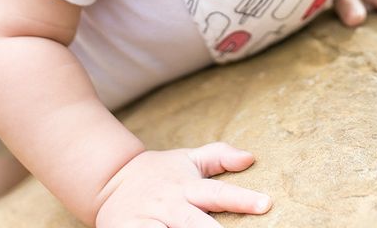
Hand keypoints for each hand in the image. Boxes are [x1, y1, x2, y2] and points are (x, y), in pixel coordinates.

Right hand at [95, 142, 270, 226]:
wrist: (110, 179)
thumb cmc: (160, 172)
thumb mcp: (188, 159)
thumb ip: (219, 156)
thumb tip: (250, 157)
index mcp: (186, 186)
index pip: (218, 192)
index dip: (241, 199)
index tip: (265, 203)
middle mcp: (169, 204)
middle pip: (194, 223)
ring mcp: (149, 220)